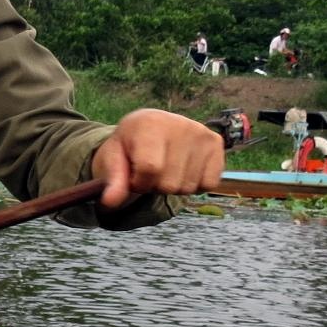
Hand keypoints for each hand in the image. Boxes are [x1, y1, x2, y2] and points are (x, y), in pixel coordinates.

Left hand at [90, 108, 224, 209]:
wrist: (148, 128)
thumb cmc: (128, 146)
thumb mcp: (113, 160)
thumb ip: (113, 181)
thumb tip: (110, 202)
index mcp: (150, 124)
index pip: (151, 169)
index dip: (139, 182)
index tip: (133, 174)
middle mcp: (181, 124)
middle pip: (170, 183)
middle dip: (155, 186)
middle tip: (150, 171)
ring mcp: (202, 133)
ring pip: (188, 187)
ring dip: (174, 186)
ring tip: (165, 168)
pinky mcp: (216, 143)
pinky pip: (208, 184)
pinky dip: (194, 184)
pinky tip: (183, 169)